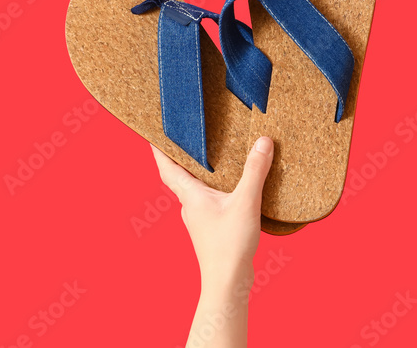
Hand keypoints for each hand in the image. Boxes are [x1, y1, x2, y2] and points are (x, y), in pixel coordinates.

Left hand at [152, 136, 274, 347]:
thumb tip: (262, 141)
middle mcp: (190, 207)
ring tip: (213, 159)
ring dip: (200, 175)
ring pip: (195, 191)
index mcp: (191, 197)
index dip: (159, 151)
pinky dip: (215, 190)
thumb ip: (255, 170)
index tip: (153, 134)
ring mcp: (200, 220)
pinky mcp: (212, 229)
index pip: (167, 168)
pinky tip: (231, 190)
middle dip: (182, 159)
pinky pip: (209, 202)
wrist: (228, 282)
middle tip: (187, 139)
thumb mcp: (246, 202)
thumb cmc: (229, 245)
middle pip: (180, 178)